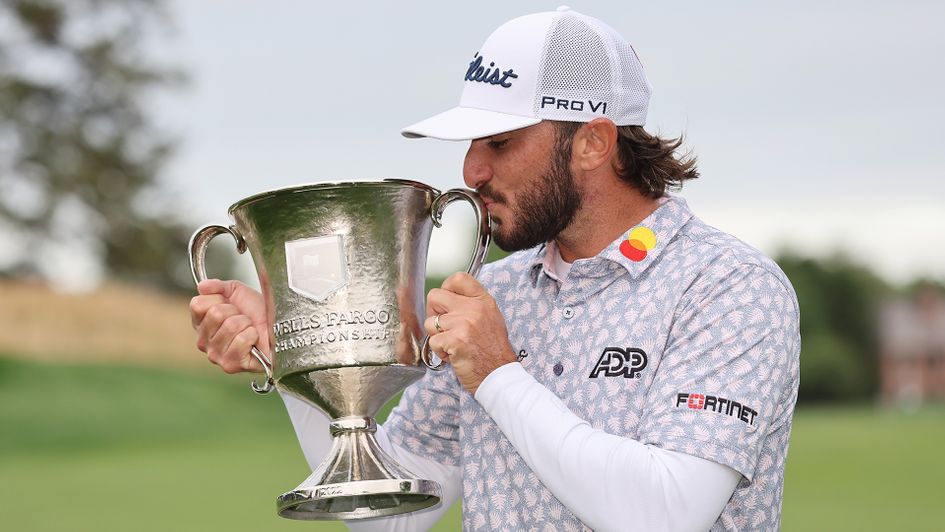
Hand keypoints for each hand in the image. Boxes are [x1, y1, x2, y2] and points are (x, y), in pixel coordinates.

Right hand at [189, 279, 268, 373]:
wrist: (278, 326)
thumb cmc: (257, 312)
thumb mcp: (236, 291)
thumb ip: (216, 286)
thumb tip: (202, 286)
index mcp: (201, 324)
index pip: (197, 304)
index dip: (218, 298)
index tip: (230, 303)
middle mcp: (203, 342)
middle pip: (215, 314)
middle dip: (235, 311)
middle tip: (243, 318)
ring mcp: (216, 355)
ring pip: (230, 326)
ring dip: (246, 324)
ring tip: (250, 329)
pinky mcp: (231, 365)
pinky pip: (241, 340)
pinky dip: (253, 335)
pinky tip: (254, 341)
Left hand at [424, 272, 516, 395]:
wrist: (499, 375)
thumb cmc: (493, 351)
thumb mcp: (491, 318)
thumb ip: (472, 305)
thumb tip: (448, 297)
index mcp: (483, 300)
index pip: (458, 278)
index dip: (446, 288)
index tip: (447, 303)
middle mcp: (474, 308)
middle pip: (435, 296)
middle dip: (433, 313)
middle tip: (444, 327)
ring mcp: (464, 323)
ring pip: (430, 322)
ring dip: (437, 336)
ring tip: (453, 345)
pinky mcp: (455, 340)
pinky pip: (433, 341)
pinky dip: (439, 352)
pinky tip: (453, 355)